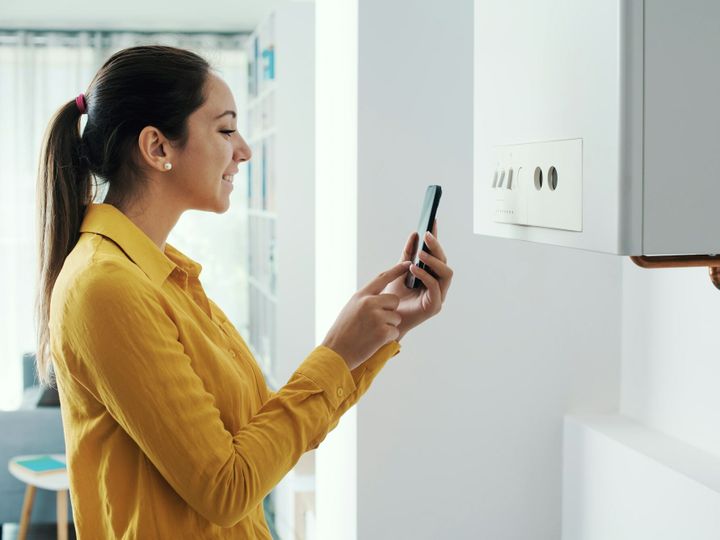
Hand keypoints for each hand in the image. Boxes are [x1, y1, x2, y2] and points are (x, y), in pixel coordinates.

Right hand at [321, 260, 411, 369]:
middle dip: (390, 311)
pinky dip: (388, 338)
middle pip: (394, 300)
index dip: (396, 270)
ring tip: (371, 333)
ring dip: (389, 326)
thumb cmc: (343, 331)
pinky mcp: (382, 331)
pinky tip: (374, 341)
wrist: (336, 352)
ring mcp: (376, 317)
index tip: (407, 264)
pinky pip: (395, 331)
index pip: (383, 278)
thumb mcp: (351, 308)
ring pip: (396, 317)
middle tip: (376, 322)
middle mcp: (369, 303)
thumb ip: (367, 299)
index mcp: (361, 295)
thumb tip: (383, 296)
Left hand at [381, 219, 452, 340]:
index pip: (436, 254)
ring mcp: (438, 296)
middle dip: (436, 247)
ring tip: (420, 254)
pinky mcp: (434, 306)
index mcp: (431, 275)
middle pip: (444, 261)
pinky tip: (413, 269)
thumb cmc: (392, 298)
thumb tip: (414, 234)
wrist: (384, 321)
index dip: (436, 238)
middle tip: (427, 235)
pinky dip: (425, 275)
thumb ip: (407, 254)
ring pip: (446, 273)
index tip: (432, 220)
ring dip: (433, 261)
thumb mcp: (398, 271)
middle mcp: (438, 285)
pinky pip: (435, 287)